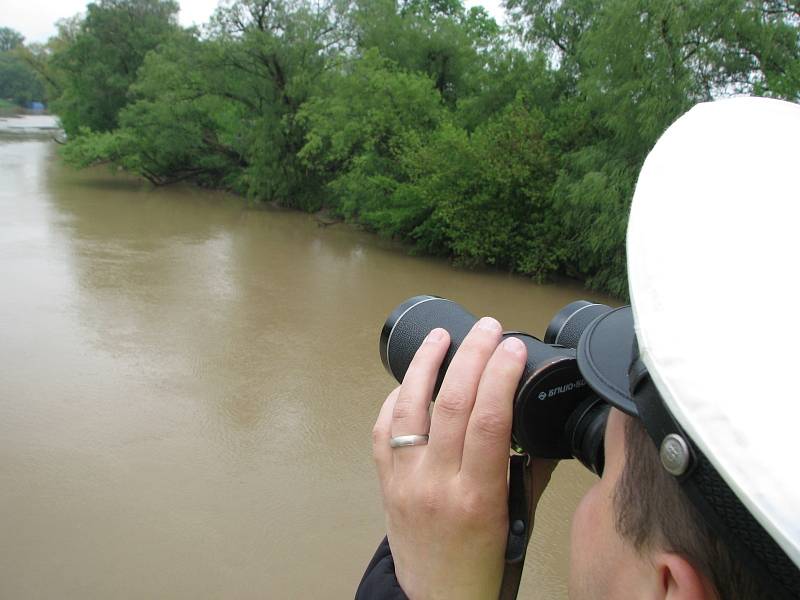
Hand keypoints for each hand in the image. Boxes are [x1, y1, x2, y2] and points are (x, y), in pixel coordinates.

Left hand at [372, 317, 539, 598]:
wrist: (436, 599)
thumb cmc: (479, 565)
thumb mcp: (517, 519)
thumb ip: (530, 471)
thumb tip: (541, 427)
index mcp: (478, 495)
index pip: (489, 420)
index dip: (500, 375)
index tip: (513, 348)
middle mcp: (436, 483)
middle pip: (451, 403)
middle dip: (472, 355)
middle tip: (488, 328)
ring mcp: (405, 480)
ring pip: (410, 407)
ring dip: (427, 364)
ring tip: (443, 336)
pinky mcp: (385, 481)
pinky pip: (384, 429)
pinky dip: (397, 397)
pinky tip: (411, 378)